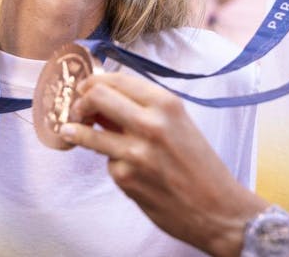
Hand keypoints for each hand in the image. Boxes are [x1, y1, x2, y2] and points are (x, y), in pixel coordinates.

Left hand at [62, 72, 264, 256]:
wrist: (217, 209)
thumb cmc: (201, 166)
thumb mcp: (180, 124)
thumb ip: (146, 110)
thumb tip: (107, 99)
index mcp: (167, 103)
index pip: (118, 80)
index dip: (96, 81)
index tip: (87, 87)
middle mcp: (150, 123)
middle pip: (96, 96)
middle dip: (81, 100)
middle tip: (78, 108)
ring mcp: (135, 151)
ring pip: (88, 131)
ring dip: (75, 128)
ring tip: (71, 129)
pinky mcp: (125, 177)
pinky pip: (107, 161)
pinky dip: (111, 162)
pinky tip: (127, 169)